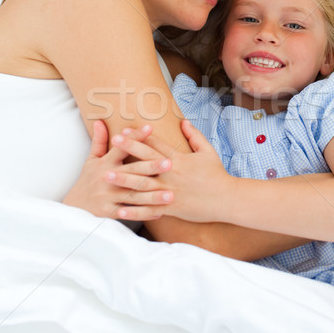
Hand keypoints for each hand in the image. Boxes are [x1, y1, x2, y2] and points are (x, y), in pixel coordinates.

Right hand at [63, 120, 173, 219]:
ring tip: (170, 194)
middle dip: (151, 167)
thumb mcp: (91, 160)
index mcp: (105, 163)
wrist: (73, 208)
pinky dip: (145, 213)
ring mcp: (107, 196)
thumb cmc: (87, 181)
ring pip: (133, 195)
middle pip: (132, 171)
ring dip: (153, 196)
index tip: (150, 128)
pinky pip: (129, 213)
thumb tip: (99, 120)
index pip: (121, 147)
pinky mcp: (108, 212)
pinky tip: (160, 212)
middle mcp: (107, 178)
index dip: (135, 137)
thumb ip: (99, 141)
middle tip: (170, 163)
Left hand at [106, 119, 234, 222]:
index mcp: (179, 159)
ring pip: (143, 184)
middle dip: (128, 151)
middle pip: (146, 160)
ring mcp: (170, 191)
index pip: (156, 144)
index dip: (140, 136)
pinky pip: (149, 209)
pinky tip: (120, 209)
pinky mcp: (171, 207)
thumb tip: (184, 122)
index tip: (124, 129)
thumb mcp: (208, 152)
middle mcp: (171, 173)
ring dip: (124, 180)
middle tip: (112, 143)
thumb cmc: (217, 175)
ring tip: (106, 176)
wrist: (227, 198)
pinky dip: (134, 210)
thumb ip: (195, 136)